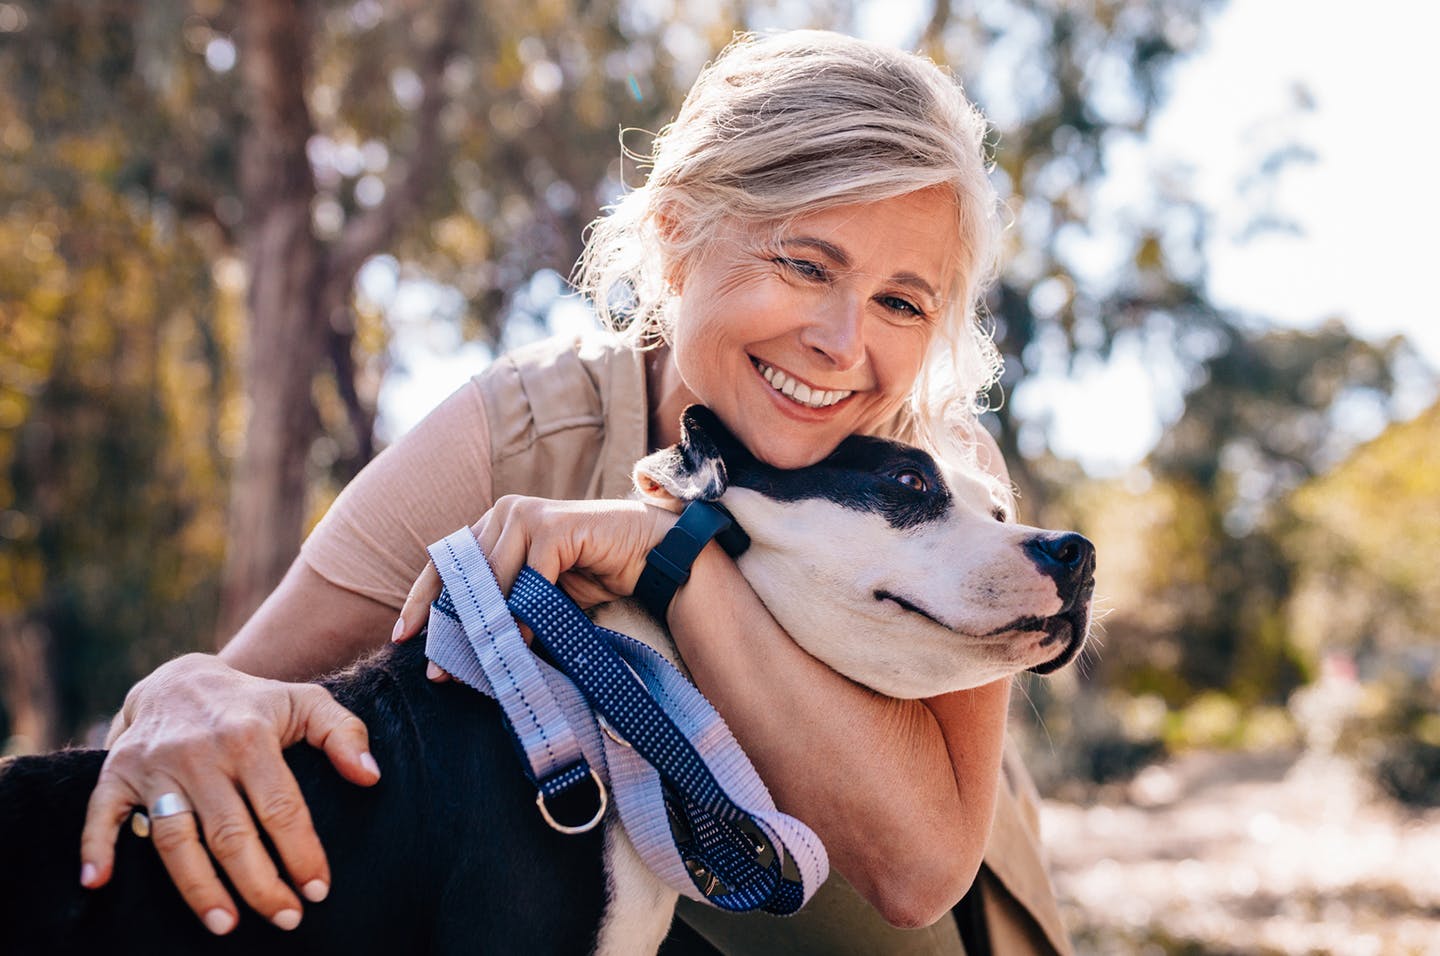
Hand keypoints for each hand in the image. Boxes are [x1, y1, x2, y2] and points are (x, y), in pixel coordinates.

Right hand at [81, 654, 379, 934]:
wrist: (182, 678)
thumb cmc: (255, 703)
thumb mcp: (307, 703)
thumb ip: (346, 734)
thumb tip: (370, 778)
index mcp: (250, 736)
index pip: (281, 807)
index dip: (301, 852)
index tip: (318, 890)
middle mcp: (201, 752)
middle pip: (231, 833)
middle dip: (260, 884)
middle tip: (285, 919)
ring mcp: (155, 764)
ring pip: (175, 839)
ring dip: (199, 887)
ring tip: (227, 925)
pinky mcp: (116, 772)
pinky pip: (101, 815)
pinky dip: (96, 848)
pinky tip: (98, 883)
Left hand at [392, 495, 677, 648]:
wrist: (648, 554)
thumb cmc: (592, 573)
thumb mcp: (536, 594)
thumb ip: (502, 606)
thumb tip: (459, 651)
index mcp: (494, 523)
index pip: (446, 563)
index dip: (422, 600)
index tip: (403, 637)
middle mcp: (504, 512)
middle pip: (462, 575)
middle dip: (449, 626)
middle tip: (439, 670)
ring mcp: (527, 514)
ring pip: (491, 578)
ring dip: (485, 626)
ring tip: (479, 666)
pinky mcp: (553, 526)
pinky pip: (528, 578)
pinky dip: (523, 614)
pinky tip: (521, 643)